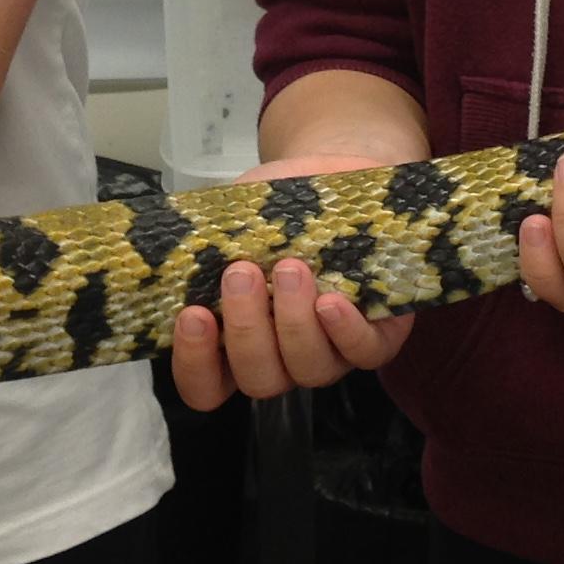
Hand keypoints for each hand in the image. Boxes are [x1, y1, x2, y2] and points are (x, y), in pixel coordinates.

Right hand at [170, 156, 417, 412]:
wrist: (333, 177)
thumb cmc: (274, 208)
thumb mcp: (232, 220)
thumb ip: (207, 245)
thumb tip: (186, 249)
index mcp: (235, 339)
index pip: (205, 385)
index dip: (194, 363)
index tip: (193, 315)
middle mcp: (282, 357)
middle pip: (259, 380)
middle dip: (246, 330)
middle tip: (242, 273)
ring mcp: (329, 352)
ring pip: (308, 370)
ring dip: (293, 323)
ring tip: (290, 269)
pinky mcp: (377, 336)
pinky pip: (364, 354)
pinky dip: (345, 332)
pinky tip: (331, 301)